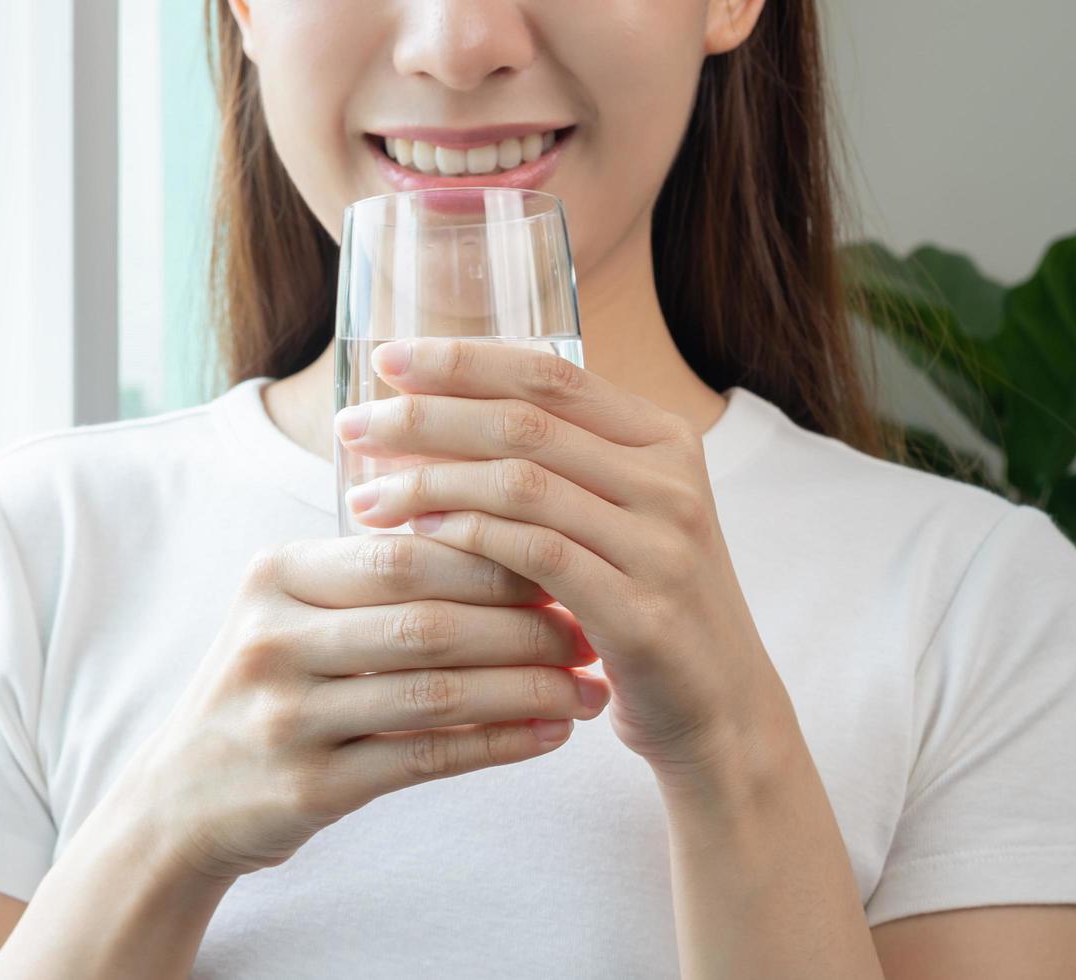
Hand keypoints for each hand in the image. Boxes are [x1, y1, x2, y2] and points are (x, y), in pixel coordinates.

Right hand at [120, 532, 612, 884]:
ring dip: (527, 689)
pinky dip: (498, 744)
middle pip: (427, 619)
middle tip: (591, 631)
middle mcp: (273, 639)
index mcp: (276, 576)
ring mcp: (285, 718)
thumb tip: (508, 531)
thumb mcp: (292, 611)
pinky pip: (425, 759)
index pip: (406, 552)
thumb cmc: (268, 689)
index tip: (566, 566)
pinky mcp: (306, 789)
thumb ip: (373, 573)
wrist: (181, 801)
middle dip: (524, 625)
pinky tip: (549, 734)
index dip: (496, 558)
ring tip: (588, 689)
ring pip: (435, 692)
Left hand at [335, 338, 786, 788]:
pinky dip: (468, 537)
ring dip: (429, 482)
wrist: (724, 715)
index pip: (551, 373)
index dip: (463, 361)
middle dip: (425, 417)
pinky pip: (534, 555)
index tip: (388, 360)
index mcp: (664, 440)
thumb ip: (562, 468)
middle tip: (351, 425)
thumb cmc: (646, 609)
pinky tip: (417, 538)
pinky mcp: (642, 612)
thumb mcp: (620, 521)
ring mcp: (663, 545)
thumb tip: (438, 421)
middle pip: (525, 421)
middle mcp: (670, 480)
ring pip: (521, 483)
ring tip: (365, 497)